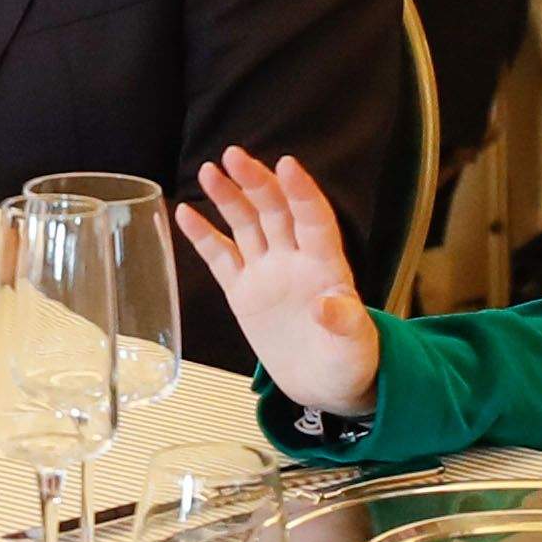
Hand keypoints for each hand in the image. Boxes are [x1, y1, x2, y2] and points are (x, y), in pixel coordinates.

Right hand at [172, 149, 380, 415]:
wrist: (325, 385)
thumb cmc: (349, 362)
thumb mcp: (355, 345)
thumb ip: (344, 321)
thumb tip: (328, 304)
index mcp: (327, 266)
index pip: (313, 218)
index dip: (301, 191)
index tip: (287, 165)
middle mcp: (295, 260)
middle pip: (274, 211)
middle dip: (255, 182)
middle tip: (233, 156)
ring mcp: (267, 273)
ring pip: (246, 225)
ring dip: (228, 197)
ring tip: (208, 170)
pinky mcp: (244, 292)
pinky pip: (221, 257)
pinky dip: (203, 236)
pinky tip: (185, 212)